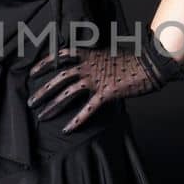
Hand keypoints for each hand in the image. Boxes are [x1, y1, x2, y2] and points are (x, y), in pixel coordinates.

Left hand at [27, 30, 183, 134]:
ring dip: (53, 104)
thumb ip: (96, 61)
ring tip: (41, 115)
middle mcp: (90, 66)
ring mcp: (98, 79)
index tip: (33, 72)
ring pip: (69, 92)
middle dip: (43, 89)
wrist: (151, 64)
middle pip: (60, 76)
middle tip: (31, 101)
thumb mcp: (110, 55)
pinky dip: (77, 119)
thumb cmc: (134, 61)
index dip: (45, 63)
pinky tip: (67, 128)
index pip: (62, 54)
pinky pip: (88, 108)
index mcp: (91, 55)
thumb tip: (86, 66)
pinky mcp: (107, 93)